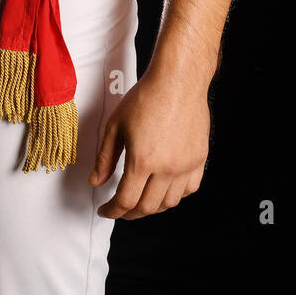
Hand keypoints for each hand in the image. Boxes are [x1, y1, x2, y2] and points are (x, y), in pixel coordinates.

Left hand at [88, 64, 209, 218]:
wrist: (178, 80)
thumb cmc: (146, 97)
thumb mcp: (116, 125)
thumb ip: (105, 157)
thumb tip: (95, 181)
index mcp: (142, 161)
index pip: (125, 200)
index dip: (112, 211)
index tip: (106, 210)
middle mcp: (167, 168)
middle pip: (147, 207)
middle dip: (130, 213)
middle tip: (121, 208)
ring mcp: (186, 165)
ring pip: (170, 202)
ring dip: (153, 207)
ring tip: (141, 199)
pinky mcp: (200, 159)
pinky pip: (190, 189)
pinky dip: (175, 194)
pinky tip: (165, 187)